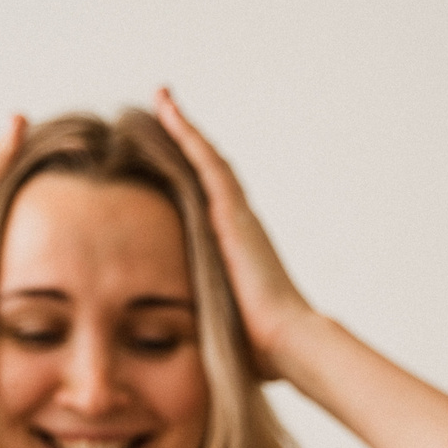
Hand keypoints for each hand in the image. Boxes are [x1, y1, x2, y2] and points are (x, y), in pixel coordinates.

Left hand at [154, 88, 315, 379]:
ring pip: (206, 159)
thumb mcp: (217, 326)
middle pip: (207, 172)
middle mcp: (237, 225)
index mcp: (233, 249)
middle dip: (185, 142)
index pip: (206, 202)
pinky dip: (186, 134)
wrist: (286, 344)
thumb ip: (203, 321)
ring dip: (183, 128)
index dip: (188, 176)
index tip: (168, 159)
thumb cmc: (257, 350)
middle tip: (162, 111)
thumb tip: (180, 350)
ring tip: (161, 98)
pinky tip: (166, 109)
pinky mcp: (232, 214)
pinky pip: (206, 162)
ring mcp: (237, 216)